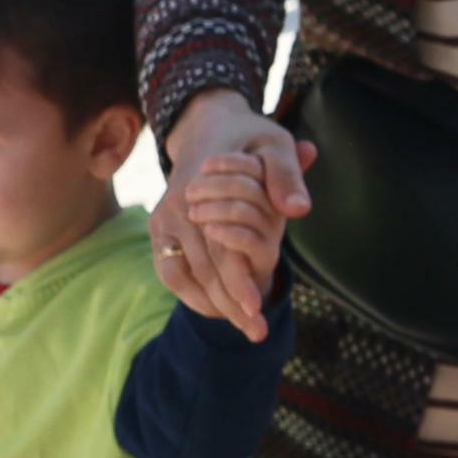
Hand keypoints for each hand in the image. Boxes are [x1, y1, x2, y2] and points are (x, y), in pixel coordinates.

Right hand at [151, 91, 312, 338]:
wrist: (206, 125)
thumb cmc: (247, 137)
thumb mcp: (273, 143)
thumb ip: (286, 174)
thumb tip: (299, 210)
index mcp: (201, 190)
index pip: (222, 246)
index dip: (239, 278)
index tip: (257, 306)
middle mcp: (176, 208)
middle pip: (205, 267)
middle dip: (230, 303)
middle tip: (258, 332)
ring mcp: (163, 219)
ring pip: (186, 274)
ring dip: (213, 305)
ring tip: (246, 329)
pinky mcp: (158, 228)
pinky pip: (170, 270)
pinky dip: (191, 293)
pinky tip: (217, 311)